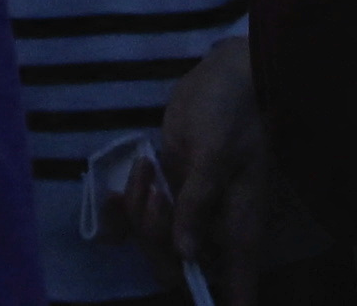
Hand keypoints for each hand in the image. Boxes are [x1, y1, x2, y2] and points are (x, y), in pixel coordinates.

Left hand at [110, 31, 270, 296]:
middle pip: (176, 268)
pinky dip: (121, 209)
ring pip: (151, 242)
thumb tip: (187, 255)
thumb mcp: (217, 154)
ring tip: (148, 169)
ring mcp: (188, 211)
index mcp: (238, 231)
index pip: (237, 291)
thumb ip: (198, 204)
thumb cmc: (234, 112)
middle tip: (157, 191)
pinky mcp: (168, 189)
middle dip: (154, 236)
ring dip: (137, 213)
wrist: (228, 73)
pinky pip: (137, 217)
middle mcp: (214, 230)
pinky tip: (118, 186)